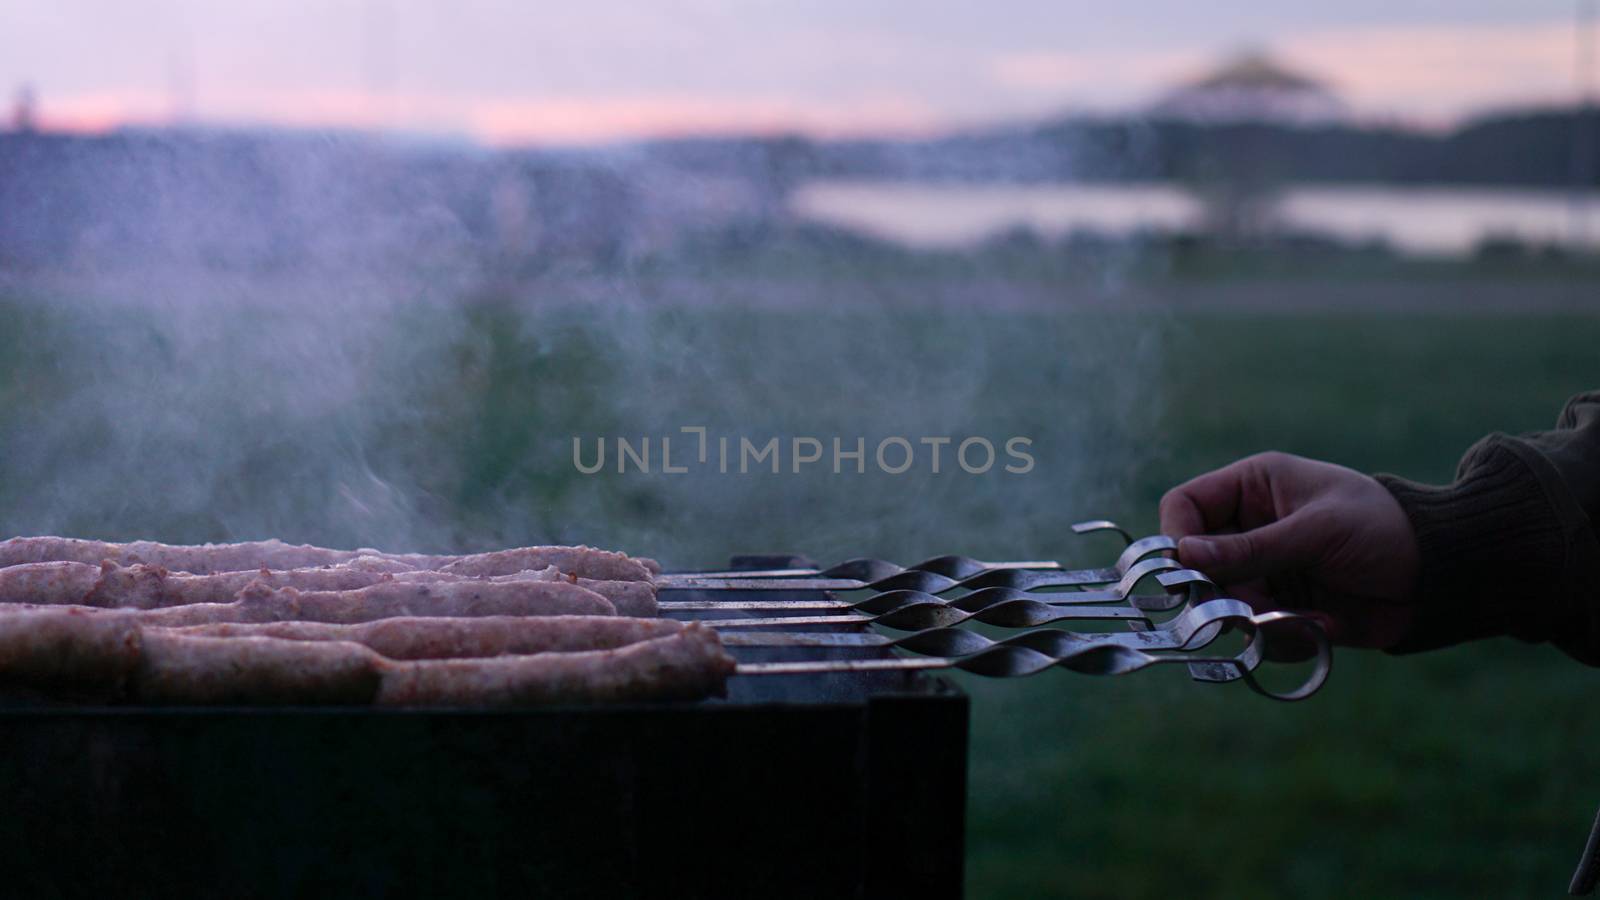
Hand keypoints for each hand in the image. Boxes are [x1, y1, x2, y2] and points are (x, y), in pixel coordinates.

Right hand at [1158, 451, 1420, 648]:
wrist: (1441, 580)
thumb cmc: (1385, 530)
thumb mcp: (1317, 532)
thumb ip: (1250, 548)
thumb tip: (1182, 558)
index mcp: (1254, 488)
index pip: (1184, 507)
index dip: (1177, 539)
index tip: (1189, 573)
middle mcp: (1250, 527)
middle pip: (1195, 565)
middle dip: (1222, 593)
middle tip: (1254, 609)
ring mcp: (1264, 570)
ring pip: (1222, 605)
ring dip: (1258, 620)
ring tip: (1306, 619)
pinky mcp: (1281, 608)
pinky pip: (1254, 632)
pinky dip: (1282, 637)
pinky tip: (1323, 626)